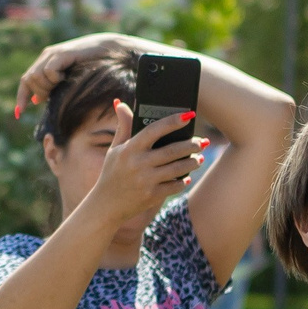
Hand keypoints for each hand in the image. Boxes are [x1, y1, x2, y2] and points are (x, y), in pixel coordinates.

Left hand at [13, 32, 140, 117]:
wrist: (108, 50)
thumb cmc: (91, 66)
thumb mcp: (67, 79)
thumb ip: (51, 87)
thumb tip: (36, 99)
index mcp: (45, 62)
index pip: (26, 80)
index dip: (21, 97)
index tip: (19, 113)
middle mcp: (46, 56)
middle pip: (29, 80)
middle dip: (40, 92)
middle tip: (54, 93)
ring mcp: (53, 54)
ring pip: (36, 77)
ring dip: (48, 86)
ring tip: (62, 84)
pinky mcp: (61, 53)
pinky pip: (48, 72)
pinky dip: (55, 79)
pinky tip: (65, 78)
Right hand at [78, 101, 206, 232]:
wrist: (106, 205)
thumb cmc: (112, 172)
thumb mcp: (115, 149)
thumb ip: (123, 126)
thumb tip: (120, 103)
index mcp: (129, 149)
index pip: (154, 130)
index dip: (173, 121)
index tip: (189, 115)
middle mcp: (138, 164)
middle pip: (172, 150)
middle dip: (191, 145)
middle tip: (202, 142)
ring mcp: (146, 181)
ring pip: (177, 169)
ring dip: (192, 162)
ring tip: (199, 158)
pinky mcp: (152, 196)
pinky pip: (174, 186)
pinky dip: (183, 181)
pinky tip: (186, 177)